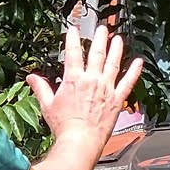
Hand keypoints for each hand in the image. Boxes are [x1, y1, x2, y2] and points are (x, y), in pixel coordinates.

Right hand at [26, 24, 143, 147]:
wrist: (80, 141)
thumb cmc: (63, 125)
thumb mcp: (47, 105)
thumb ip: (41, 88)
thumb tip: (30, 77)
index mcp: (74, 79)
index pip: (73, 53)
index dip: (73, 38)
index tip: (74, 28)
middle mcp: (92, 80)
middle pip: (97, 53)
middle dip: (100, 38)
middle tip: (102, 28)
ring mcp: (106, 89)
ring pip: (113, 64)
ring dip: (116, 49)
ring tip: (118, 39)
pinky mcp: (117, 100)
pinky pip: (128, 83)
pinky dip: (134, 72)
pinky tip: (139, 62)